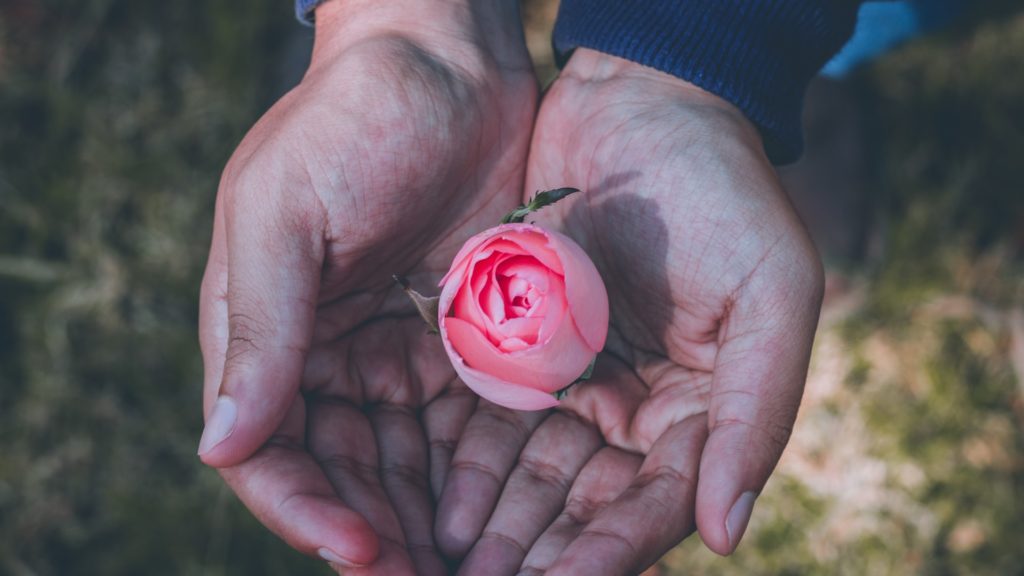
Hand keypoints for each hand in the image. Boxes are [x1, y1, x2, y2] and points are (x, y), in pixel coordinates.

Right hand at [197, 1, 534, 572]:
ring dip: (432, 524)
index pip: (270, 453)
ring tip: (478, 571)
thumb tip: (221, 449)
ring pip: (407, 466)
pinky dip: (478, 474)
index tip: (364, 554)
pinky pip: (464, 425)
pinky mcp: (463, 342)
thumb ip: (259, 328)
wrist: (445, 59)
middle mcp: (328, 358)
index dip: (306, 513)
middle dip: (380, 538)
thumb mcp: (287, 213)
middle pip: (345, 476)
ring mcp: (398, 354)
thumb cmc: (351, 120)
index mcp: (267, 333)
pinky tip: (511, 513)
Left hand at [436, 49, 823, 574]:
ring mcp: (578, 381)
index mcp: (705, 408)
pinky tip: (432, 506)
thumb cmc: (723, 190)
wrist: (640, 101)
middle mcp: (640, 409)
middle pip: (586, 507)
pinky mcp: (524, 349)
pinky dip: (466, 467)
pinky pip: (492, 422)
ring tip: (443, 566)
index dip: (609, 554)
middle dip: (536, 555)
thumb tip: (726, 533)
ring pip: (532, 478)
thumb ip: (756, 414)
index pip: (654, 504)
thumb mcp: (770, 294)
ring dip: (493, 527)